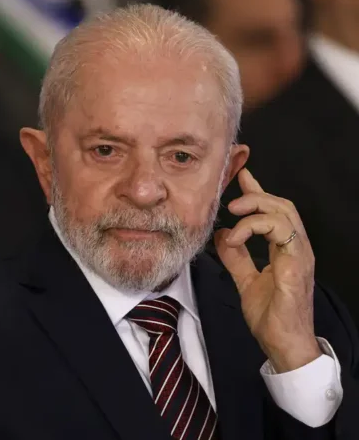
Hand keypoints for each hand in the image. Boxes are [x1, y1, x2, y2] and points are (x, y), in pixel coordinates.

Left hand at [214, 169, 320, 372]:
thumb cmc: (271, 317)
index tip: (241, 175)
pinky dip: (257, 228)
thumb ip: (236, 258)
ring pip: (285, 214)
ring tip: (232, 213)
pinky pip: (284, 235)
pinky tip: (236, 236)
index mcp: (285, 250)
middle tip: (230, 198)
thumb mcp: (245, 281)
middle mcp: (296, 249)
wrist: (283, 344)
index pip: (274, 212)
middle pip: (283, 206)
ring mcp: (300, 256)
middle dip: (256, 195)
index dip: (258, 192)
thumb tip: (221, 235)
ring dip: (256, 208)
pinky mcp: (297, 266)